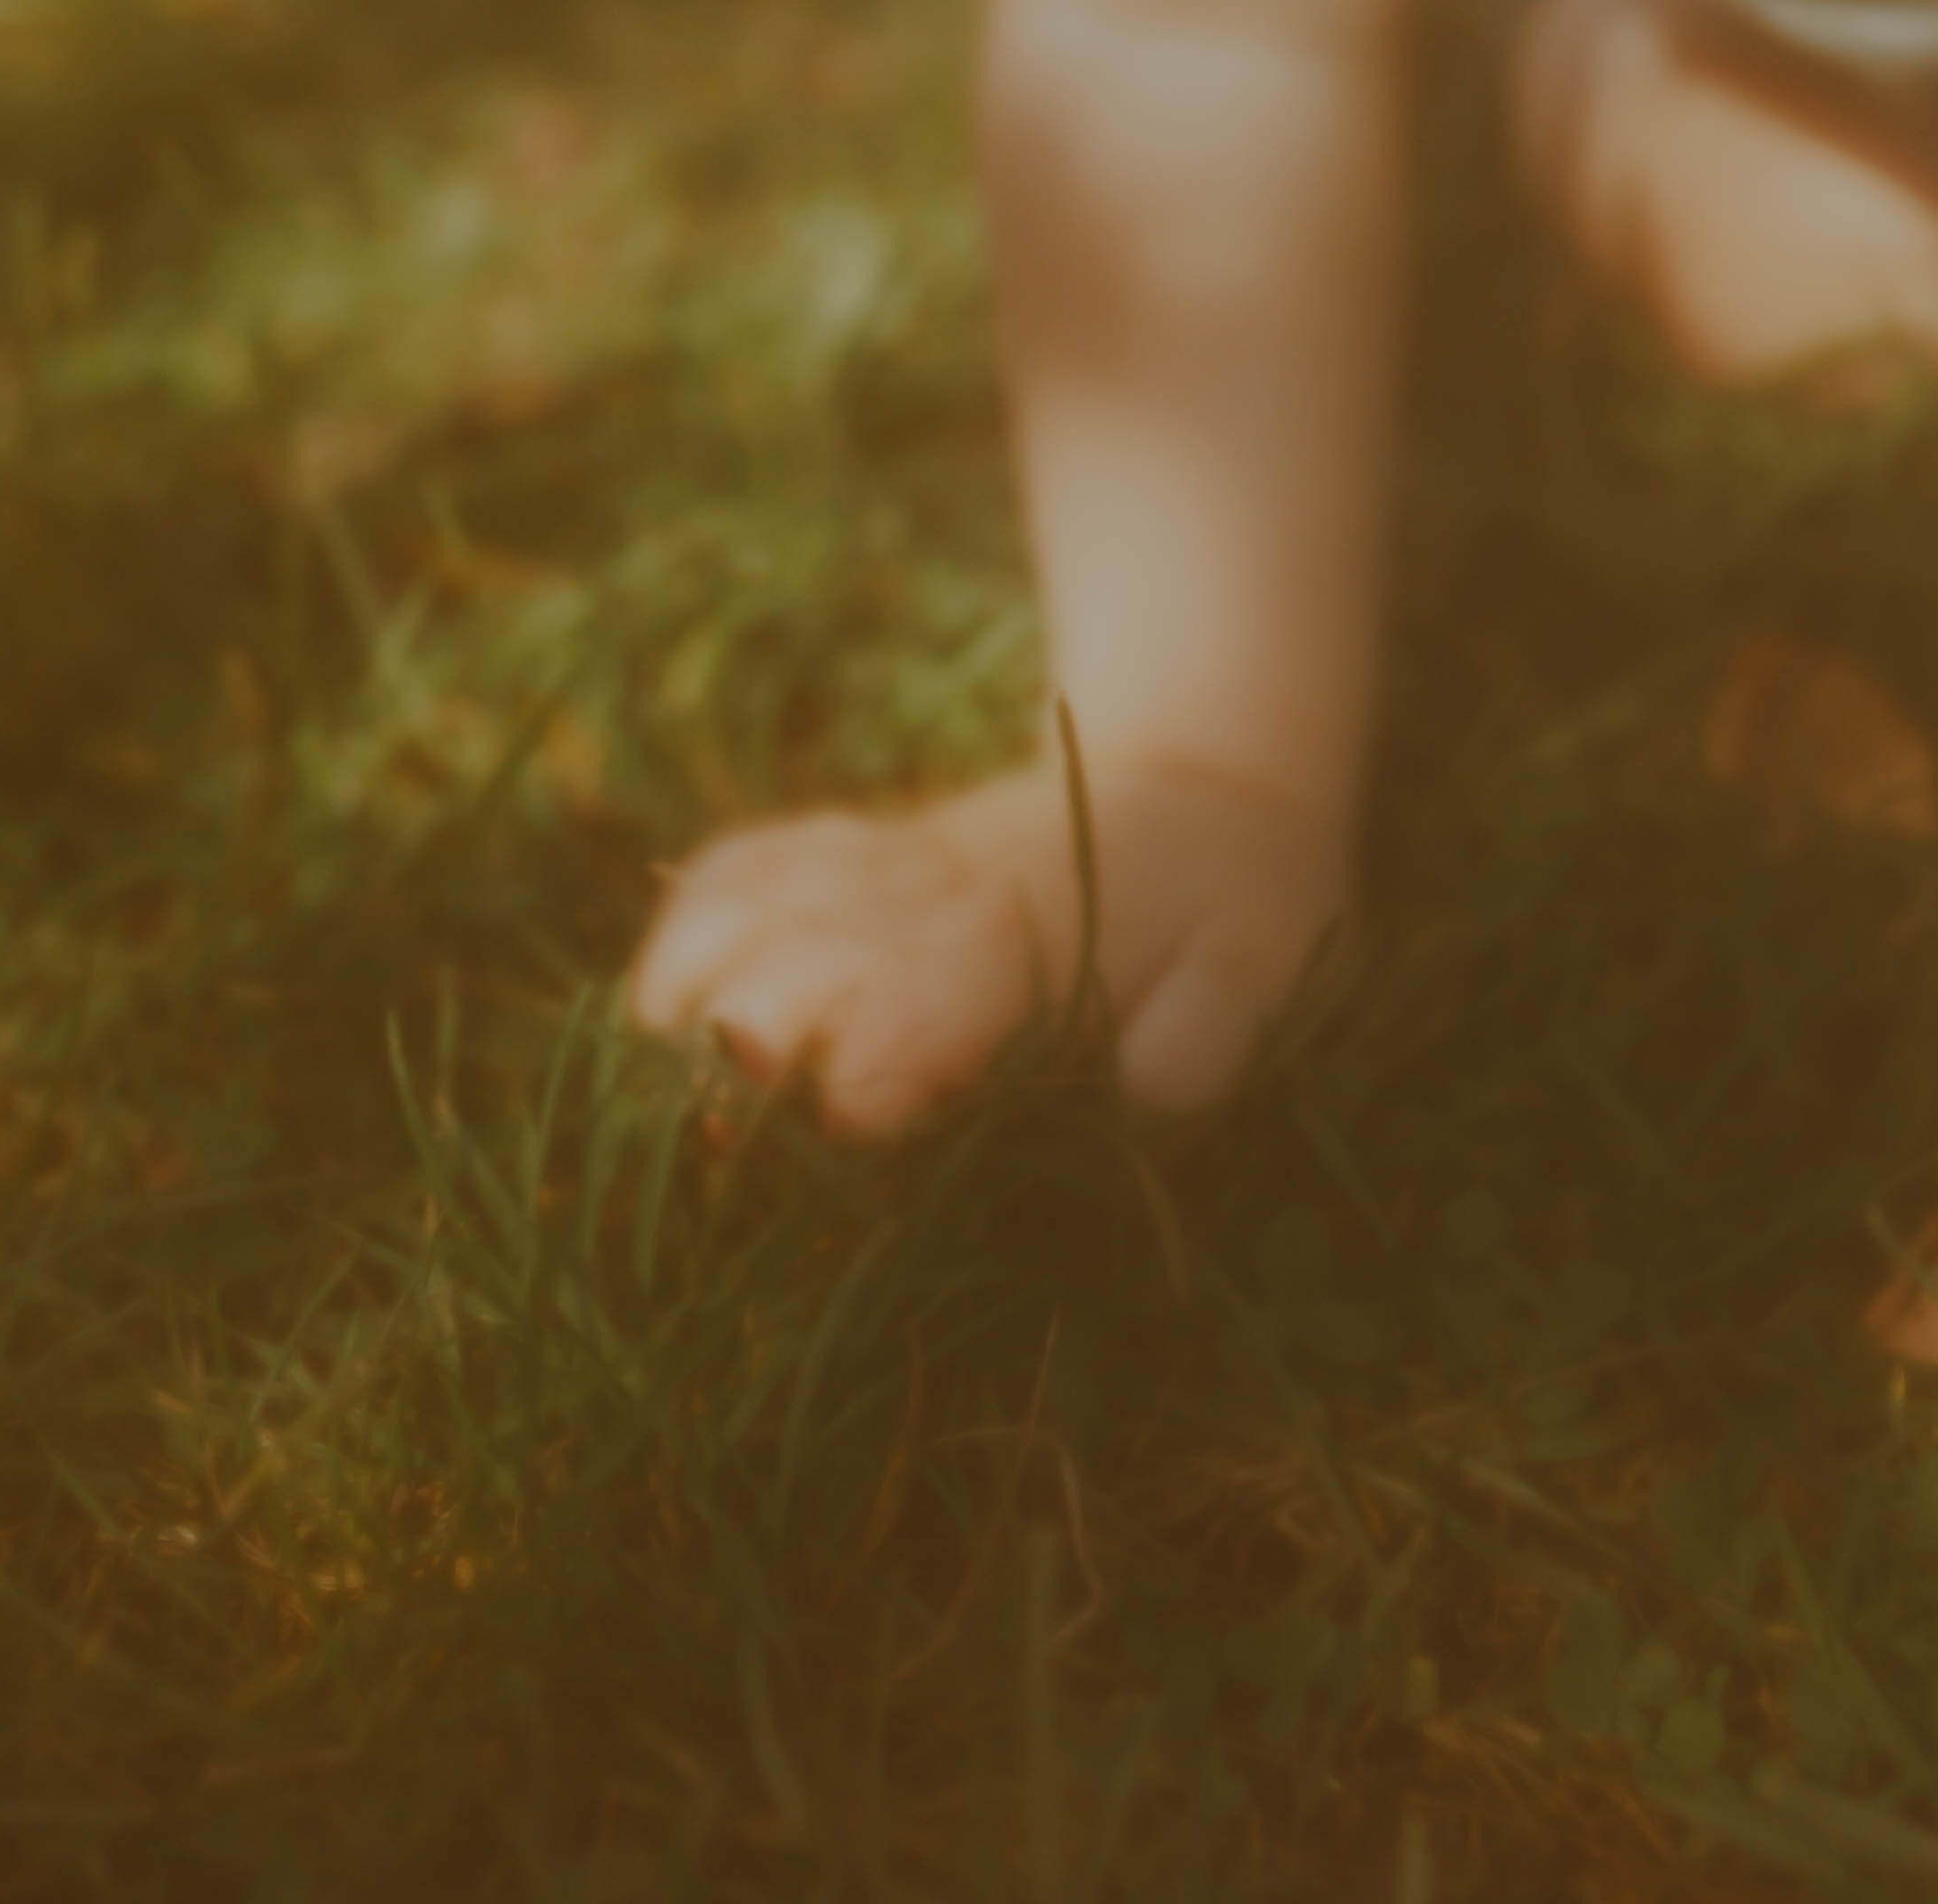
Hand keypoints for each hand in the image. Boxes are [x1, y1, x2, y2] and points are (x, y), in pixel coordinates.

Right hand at [628, 745, 1354, 1131]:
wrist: (1207, 781)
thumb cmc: (1240, 904)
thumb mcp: (1263, 968)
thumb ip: (1205, 1034)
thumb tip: (1141, 1090)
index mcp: (1028, 935)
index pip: (911, 1004)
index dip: (859, 1082)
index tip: (841, 1141)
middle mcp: (925, 896)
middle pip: (781, 973)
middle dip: (739, 1068)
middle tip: (737, 1156)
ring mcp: (876, 869)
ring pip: (735, 915)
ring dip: (688, 1006)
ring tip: (676, 1093)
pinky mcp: (849, 858)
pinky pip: (737, 875)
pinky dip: (690, 937)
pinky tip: (674, 1008)